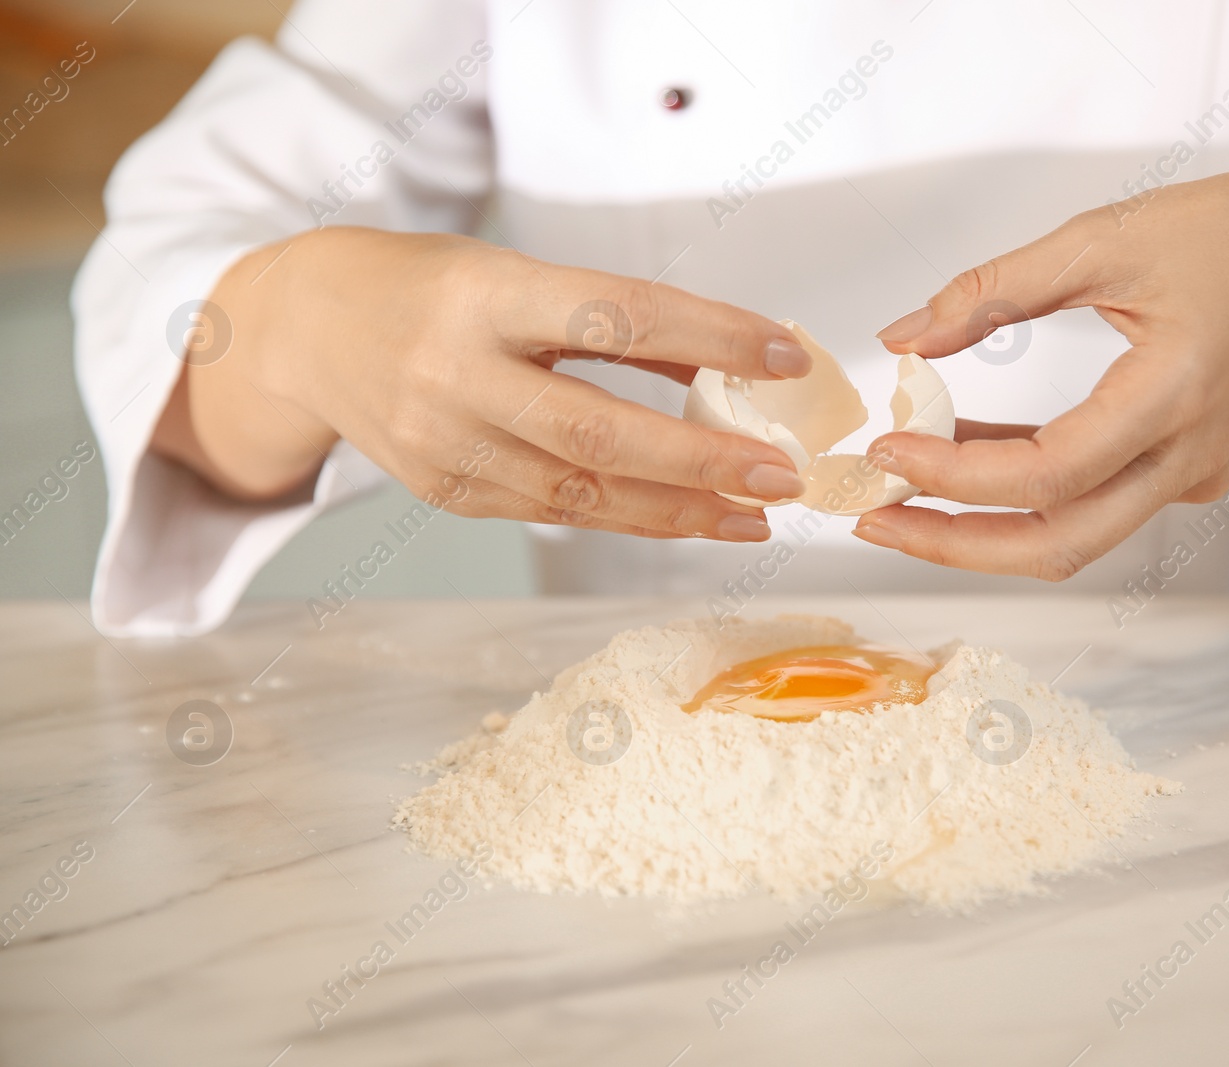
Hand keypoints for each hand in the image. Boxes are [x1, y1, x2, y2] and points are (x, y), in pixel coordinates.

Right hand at [156, 227, 813, 541]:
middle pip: (598, 430)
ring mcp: (443, 444)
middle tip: (782, 474)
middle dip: (702, 460)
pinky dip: (632, 517)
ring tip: (756, 512)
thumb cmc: (430, 289)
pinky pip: (554, 512)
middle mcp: (455, 374)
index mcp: (483, 295)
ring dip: (681, 510)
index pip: (618, 316)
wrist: (303, 330)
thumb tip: (734, 355)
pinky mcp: (443, 491)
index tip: (786, 353)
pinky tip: (692, 518)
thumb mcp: (518, 274)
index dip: (710, 337)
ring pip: (581, 492)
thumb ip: (616, 318)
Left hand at [854, 161, 1228, 578]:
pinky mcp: (1181, 474)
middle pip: (1058, 543)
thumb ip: (995, 289)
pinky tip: (958, 458)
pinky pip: (1089, 504)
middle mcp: (1188, 456)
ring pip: (1072, 538)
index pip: (1048, 473)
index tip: (887, 452)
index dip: (956, 475)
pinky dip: (1020, 494)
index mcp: (1175, 393)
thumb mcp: (1102, 238)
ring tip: (898, 500)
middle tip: (872, 521)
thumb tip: (905, 336)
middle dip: (954, 543)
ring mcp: (1189, 476)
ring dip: (980, 528)